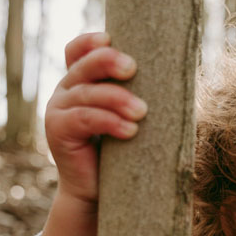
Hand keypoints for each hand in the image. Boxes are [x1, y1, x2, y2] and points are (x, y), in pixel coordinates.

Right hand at [44, 32, 147, 207]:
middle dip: (108, 62)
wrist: (98, 195)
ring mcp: (57, 110)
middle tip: (133, 68)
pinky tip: (130, 130)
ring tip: (142, 112)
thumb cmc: (123, 155)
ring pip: (87, 93)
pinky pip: (83, 118)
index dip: (90, 43)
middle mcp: (65, 92)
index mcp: (81, 83)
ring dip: (117, 98)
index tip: (111, 39)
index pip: (77, 52)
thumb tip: (178, 78)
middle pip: (83, 66)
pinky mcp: (57, 131)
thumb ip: (138, 96)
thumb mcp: (130, 119)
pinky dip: (108, 121)